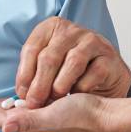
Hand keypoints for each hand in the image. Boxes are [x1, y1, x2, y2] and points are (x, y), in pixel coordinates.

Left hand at [0, 93, 109, 131]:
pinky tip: (1, 107)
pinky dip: (5, 106)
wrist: (103, 114)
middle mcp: (25, 116)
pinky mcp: (41, 107)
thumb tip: (4, 126)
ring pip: (3, 110)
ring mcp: (33, 112)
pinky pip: (18, 106)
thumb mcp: (53, 116)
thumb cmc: (80, 114)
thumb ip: (29, 121)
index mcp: (23, 119)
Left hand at [16, 17, 130, 107]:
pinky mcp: (108, 56)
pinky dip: (82, 88)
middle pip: (49, 57)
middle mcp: (72, 30)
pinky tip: (77, 95)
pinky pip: (93, 73)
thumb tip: (22, 93)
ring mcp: (92, 41)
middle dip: (39, 84)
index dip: (25, 74)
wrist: (104, 77)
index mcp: (52, 27)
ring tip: (55, 100)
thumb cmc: (70, 72)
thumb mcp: (48, 65)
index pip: (32, 48)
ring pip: (72, 62)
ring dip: (60, 86)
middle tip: (35, 104)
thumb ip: (32, 74)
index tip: (23, 94)